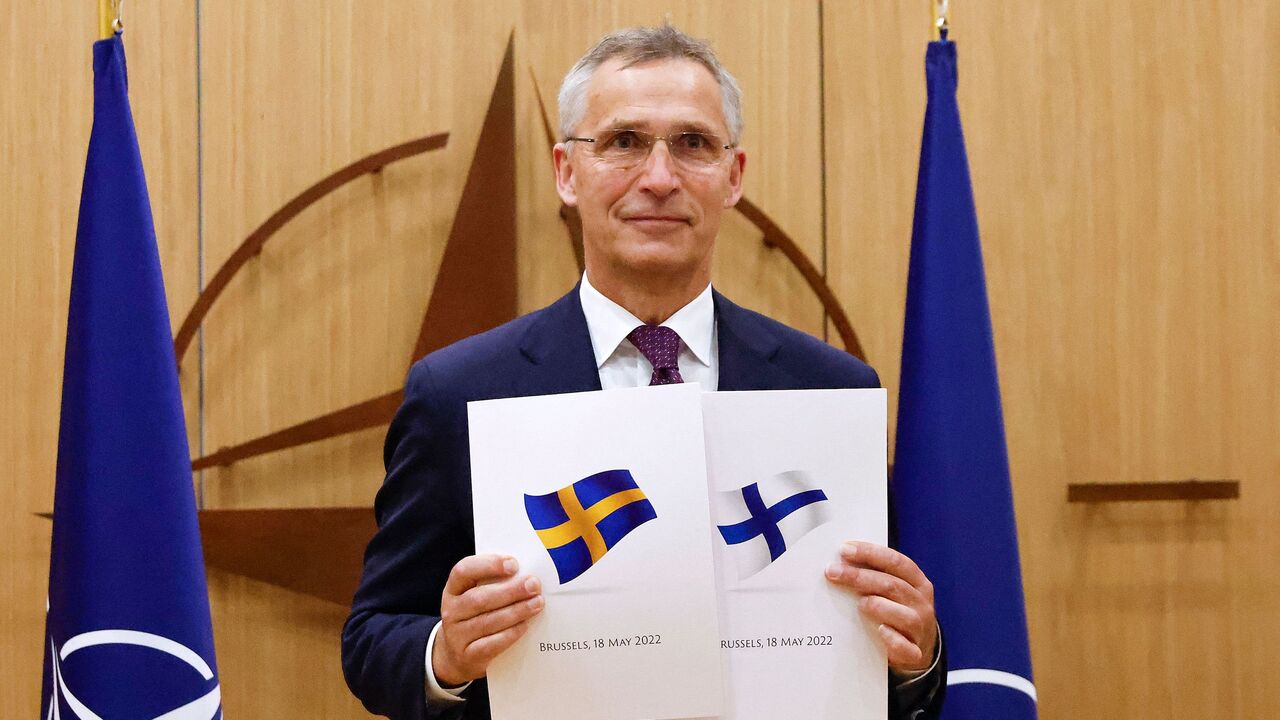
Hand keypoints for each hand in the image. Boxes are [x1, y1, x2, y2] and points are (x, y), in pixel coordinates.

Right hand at [432, 554, 544, 685]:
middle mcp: (451, 611)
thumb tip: (525, 576)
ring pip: (487, 621)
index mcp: (453, 589)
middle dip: (510, 591)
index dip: (488, 565)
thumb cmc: (475, 616)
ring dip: (516, 611)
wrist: (457, 654)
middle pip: (479, 598)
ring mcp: (456, 635)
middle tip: (533, 585)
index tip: (514, 564)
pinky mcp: (468, 655)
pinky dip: (510, 633)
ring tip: (536, 603)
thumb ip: (495, 583)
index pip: (464, 570)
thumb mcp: (476, 596)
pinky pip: (491, 644)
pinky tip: (525, 625)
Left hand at [825, 541, 936, 672]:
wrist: (918, 649)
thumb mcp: (894, 591)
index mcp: (917, 582)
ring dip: (879, 606)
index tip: (844, 549)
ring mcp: (920, 629)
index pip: (896, 562)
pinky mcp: (914, 653)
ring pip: (904, 616)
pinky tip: (880, 631)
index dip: (871, 553)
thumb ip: (875, 576)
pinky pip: (906, 648)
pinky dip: (893, 640)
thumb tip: (840, 561)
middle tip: (833, 572)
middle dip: (860, 577)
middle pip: (892, 585)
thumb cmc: (898, 611)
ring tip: (860, 603)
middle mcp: (921, 603)